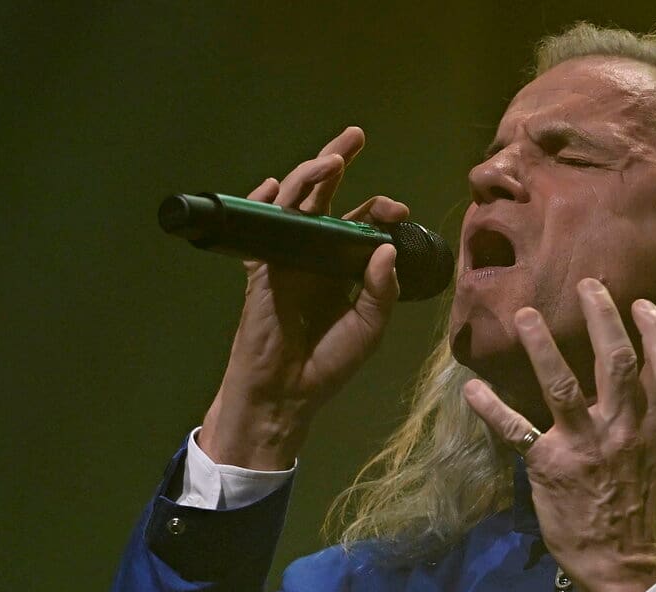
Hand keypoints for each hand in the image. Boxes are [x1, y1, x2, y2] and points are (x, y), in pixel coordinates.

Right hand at [198, 127, 407, 469]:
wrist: (286, 391)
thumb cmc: (328, 362)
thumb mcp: (368, 327)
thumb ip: (380, 289)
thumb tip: (386, 245)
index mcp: (344, 265)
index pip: (362, 222)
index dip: (380, 208)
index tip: (398, 209)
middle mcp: (315, 253)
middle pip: (325, 197)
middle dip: (337, 162)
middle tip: (355, 135)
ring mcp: (286, 257)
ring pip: (294, 204)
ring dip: (307, 177)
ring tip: (329, 159)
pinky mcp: (260, 268)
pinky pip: (256, 230)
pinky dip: (259, 205)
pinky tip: (269, 186)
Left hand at [462, 277, 655, 591]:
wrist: (622, 568)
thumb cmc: (651, 523)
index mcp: (654, 431)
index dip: (654, 332)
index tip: (642, 304)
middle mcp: (620, 429)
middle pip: (614, 363)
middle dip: (601, 319)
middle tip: (586, 285)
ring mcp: (582, 445)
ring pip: (561, 385)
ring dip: (541, 348)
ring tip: (524, 315)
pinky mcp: (548, 465)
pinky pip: (516, 431)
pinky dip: (491, 409)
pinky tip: (471, 388)